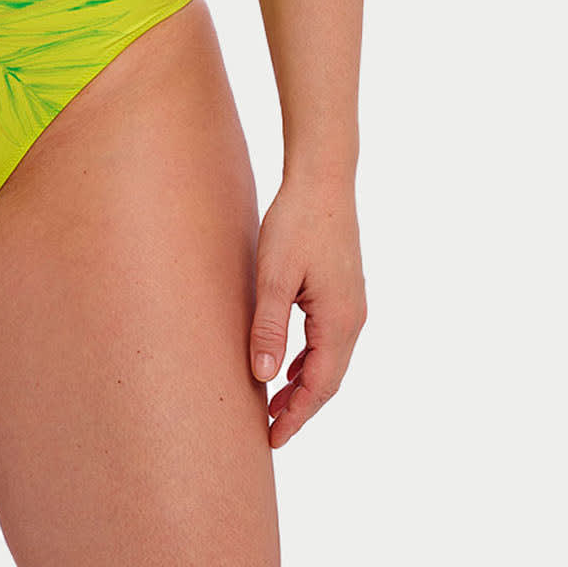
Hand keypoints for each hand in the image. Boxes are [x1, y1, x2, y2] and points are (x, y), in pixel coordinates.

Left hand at [249, 175, 366, 447]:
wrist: (323, 179)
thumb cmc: (296, 222)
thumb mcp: (274, 276)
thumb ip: (269, 327)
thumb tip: (265, 377)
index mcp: (339, 322)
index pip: (320, 387)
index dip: (296, 416)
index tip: (272, 440)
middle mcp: (354, 320)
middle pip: (329, 380)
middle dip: (300, 408)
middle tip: (269, 431)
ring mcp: (352, 305)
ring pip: (330, 361)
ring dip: (305, 385)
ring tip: (274, 404)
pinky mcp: (344, 292)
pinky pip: (329, 340)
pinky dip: (310, 360)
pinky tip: (290, 364)